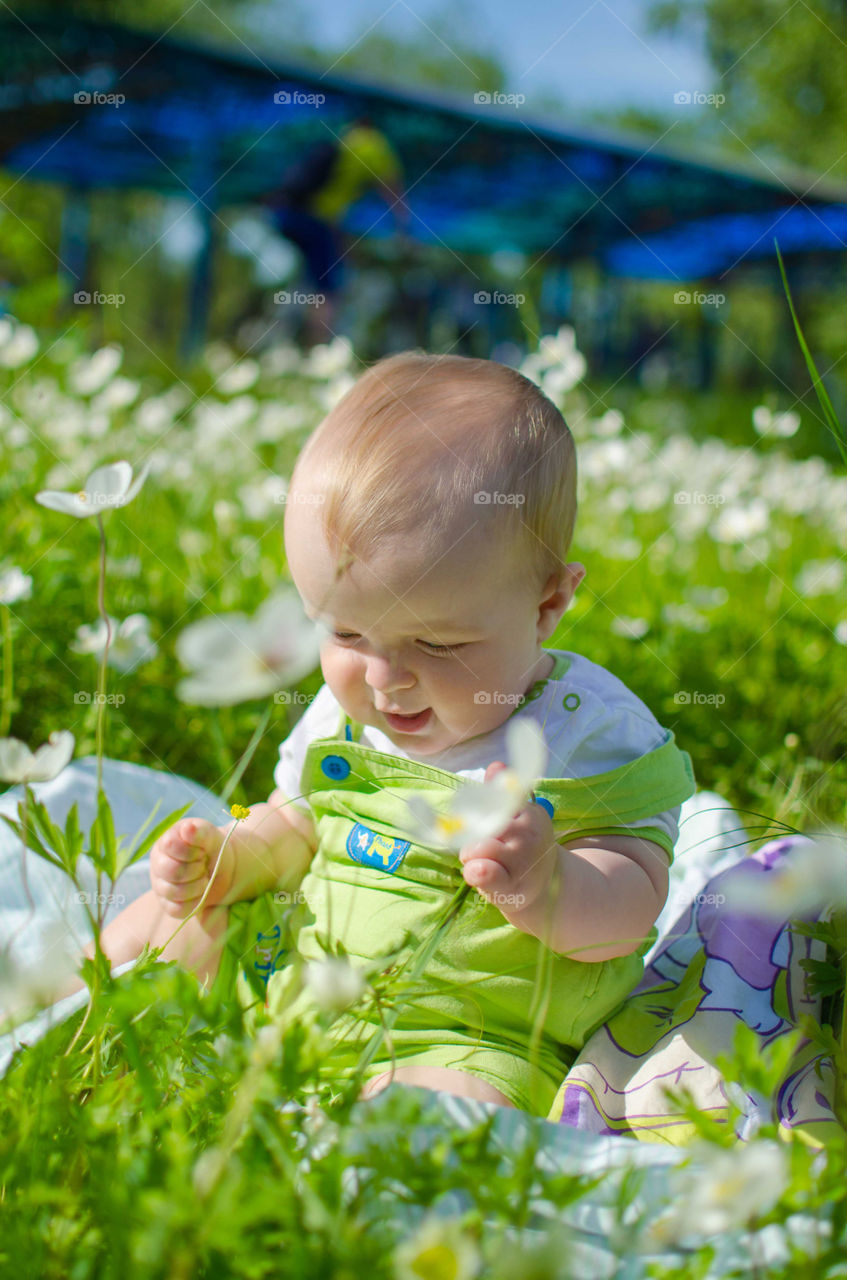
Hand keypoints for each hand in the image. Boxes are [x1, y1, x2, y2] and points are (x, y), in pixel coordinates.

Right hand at [149, 818, 231, 917]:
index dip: (192, 851)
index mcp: (165, 842)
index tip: (202, 850)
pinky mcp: (167, 904)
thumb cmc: (213, 848)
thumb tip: (188, 827)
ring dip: (197, 886)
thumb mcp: (211, 836)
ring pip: (174, 892)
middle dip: (196, 869)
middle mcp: (158, 863)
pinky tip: (201, 892)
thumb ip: (201, 832)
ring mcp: (160, 885)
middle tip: (204, 865)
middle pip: (171, 871)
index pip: (170, 846)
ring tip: (204, 878)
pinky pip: (177, 909)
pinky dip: (195, 902)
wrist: (222, 869)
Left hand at [458, 762, 558, 924]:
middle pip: (481, 824)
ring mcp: (521, 861)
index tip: (490, 822)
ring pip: (476, 847)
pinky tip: (478, 873)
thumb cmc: (523, 849)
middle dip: (472, 834)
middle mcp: (529, 834)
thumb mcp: (518, 818)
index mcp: (531, 813)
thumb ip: (503, 793)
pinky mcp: (510, 886)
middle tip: (483, 847)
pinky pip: (482, 873)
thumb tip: (496, 766)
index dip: (481, 811)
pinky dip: (475, 872)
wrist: (547, 888)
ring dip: (471, 856)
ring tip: (485, 863)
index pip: (493, 801)